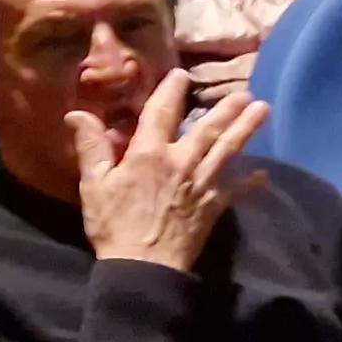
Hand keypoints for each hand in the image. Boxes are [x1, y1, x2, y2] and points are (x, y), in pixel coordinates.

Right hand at [70, 69, 268, 271]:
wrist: (143, 267)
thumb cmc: (113, 225)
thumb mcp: (94, 185)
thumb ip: (92, 146)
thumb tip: (77, 113)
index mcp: (149, 154)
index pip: (161, 112)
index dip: (171, 91)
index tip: (181, 74)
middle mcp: (181, 162)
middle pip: (207, 129)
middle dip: (226, 109)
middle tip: (245, 92)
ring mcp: (202, 184)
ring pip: (228, 151)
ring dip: (246, 129)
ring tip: (262, 110)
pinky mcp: (214, 206)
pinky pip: (236, 190)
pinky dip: (251, 182)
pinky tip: (264, 174)